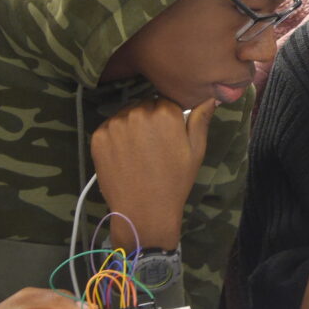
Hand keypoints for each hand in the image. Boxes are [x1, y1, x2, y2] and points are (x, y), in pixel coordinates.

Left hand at [90, 97, 216, 249]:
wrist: (144, 212)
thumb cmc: (174, 182)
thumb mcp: (196, 151)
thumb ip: (201, 119)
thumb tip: (209, 96)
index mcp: (165, 113)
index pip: (165, 101)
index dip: (168, 117)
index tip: (169, 135)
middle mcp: (138, 112)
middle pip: (145, 105)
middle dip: (150, 119)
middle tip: (154, 146)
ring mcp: (115, 124)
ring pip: (126, 114)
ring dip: (132, 125)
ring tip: (139, 152)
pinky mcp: (98, 137)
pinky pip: (110, 126)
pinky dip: (116, 136)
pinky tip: (125, 155)